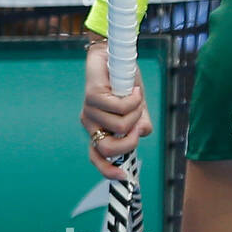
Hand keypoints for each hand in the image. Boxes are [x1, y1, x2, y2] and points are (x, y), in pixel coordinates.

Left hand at [82, 44, 153, 178]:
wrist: (113, 54)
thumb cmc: (124, 82)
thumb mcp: (137, 107)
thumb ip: (139, 123)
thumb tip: (143, 134)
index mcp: (99, 130)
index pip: (97, 157)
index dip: (107, 170)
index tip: (123, 176)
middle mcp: (91, 124)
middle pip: (108, 149)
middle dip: (130, 141)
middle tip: (138, 125)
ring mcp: (89, 112)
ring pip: (119, 126)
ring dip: (136, 111)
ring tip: (136, 97)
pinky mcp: (92, 96)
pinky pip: (119, 108)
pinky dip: (133, 99)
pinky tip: (134, 89)